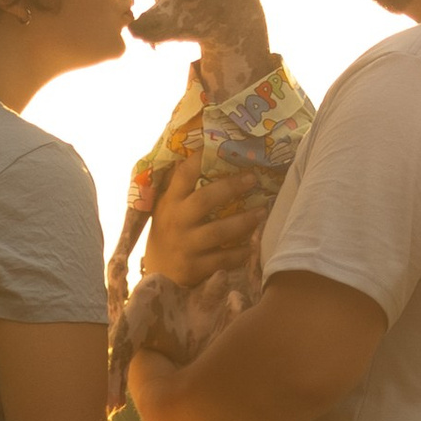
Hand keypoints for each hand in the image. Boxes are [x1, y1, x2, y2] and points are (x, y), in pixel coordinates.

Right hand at [142, 162, 256, 289]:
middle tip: (253, 178)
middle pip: (205, 200)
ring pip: (218, 231)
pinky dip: (241, 252)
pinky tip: (254, 244)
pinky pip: (224, 259)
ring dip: (244, 221)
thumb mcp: (166, 208)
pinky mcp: (195, 268)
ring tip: (263, 211)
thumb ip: (180, 187)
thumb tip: (202, 154)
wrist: (158, 273)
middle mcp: (176, 222)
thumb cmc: (167, 233)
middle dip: (231, 187)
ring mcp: (186, 246)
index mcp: (169, 202)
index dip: (201, 158)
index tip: (221, 146)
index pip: (183, 174)